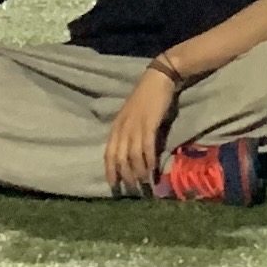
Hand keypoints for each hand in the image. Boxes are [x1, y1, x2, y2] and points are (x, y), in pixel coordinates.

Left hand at [103, 60, 176, 194]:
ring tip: (143, 183)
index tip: (113, 185)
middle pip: (119, 157)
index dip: (110, 171)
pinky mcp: (149, 123)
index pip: (108, 154)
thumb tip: (130, 154)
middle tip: (131, 188)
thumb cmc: (146, 97)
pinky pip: (146, 147)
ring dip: (138, 171)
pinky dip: (149, 160)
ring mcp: (135, 126)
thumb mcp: (131, 116)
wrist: (158, 79)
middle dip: (124, 175)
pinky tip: (152, 169)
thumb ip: (129, 133)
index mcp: (116, 126)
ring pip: (133, 155)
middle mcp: (123, 128)